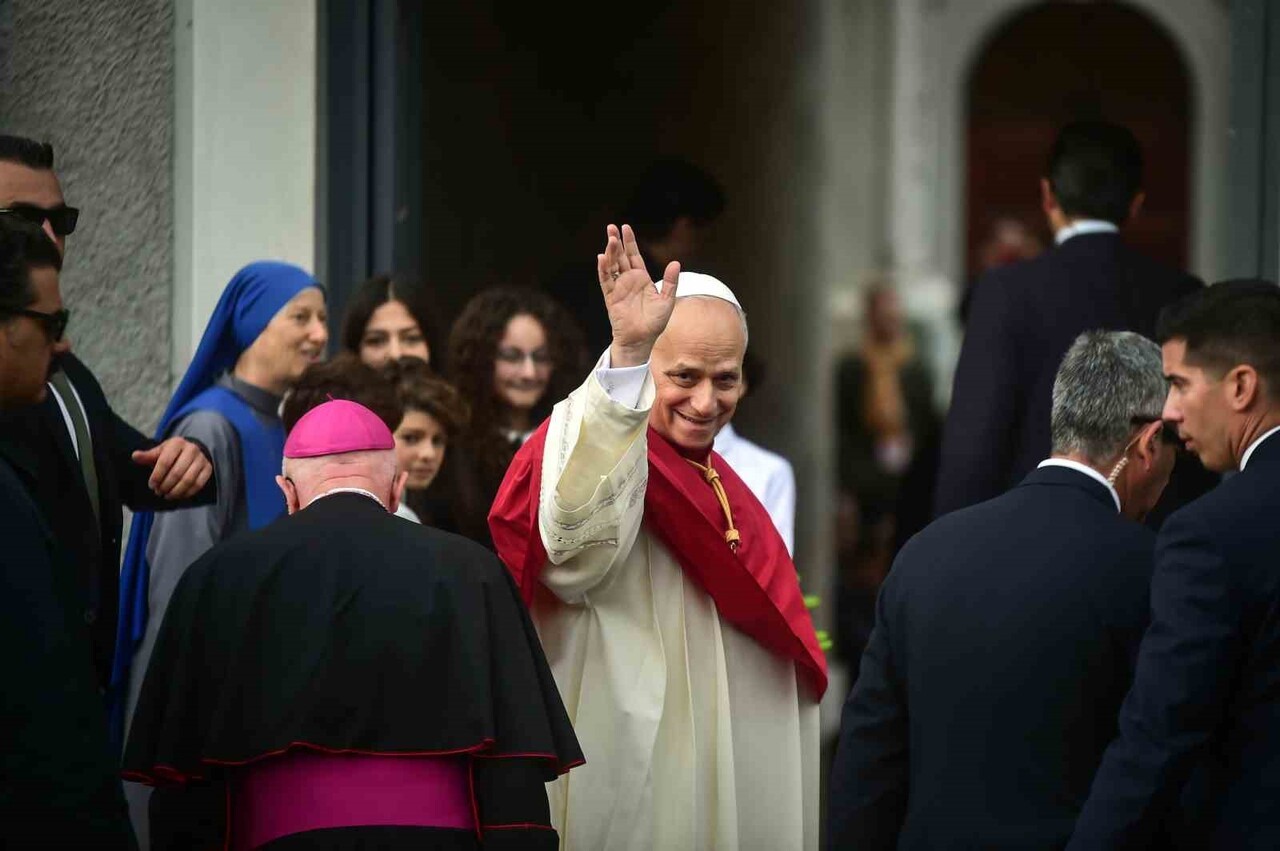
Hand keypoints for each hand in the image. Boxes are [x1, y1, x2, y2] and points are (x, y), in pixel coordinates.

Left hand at [132, 437, 213, 499]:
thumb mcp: (160, 451)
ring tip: (167, 495)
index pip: (165, 462)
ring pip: (188, 480)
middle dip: (166, 485)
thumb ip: (148, 455)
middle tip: (159, 492)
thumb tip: (135, 455)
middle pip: (177, 473)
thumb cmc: (172, 453)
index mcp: (177, 443)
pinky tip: (179, 496)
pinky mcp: (208, 468)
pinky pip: (198, 484)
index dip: (157, 475)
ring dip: (176, 491)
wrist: (193, 450)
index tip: (152, 485)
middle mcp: (192, 449)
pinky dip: (188, 493)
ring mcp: (202, 459)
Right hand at [598, 224, 679, 366]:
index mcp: (641, 278)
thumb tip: (676, 262)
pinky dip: (604, 270)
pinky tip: (602, 258)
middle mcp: (628, 280)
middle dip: (616, 242)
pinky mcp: (611, 297)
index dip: (630, 242)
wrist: (642, 340)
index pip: (634, 256)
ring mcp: (619, 288)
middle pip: (620, 257)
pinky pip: (606, 281)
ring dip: (610, 253)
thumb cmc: (654, 322)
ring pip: (612, 266)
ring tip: (610, 238)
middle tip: (611, 227)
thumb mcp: (667, 300)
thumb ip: (670, 282)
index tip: (625, 228)